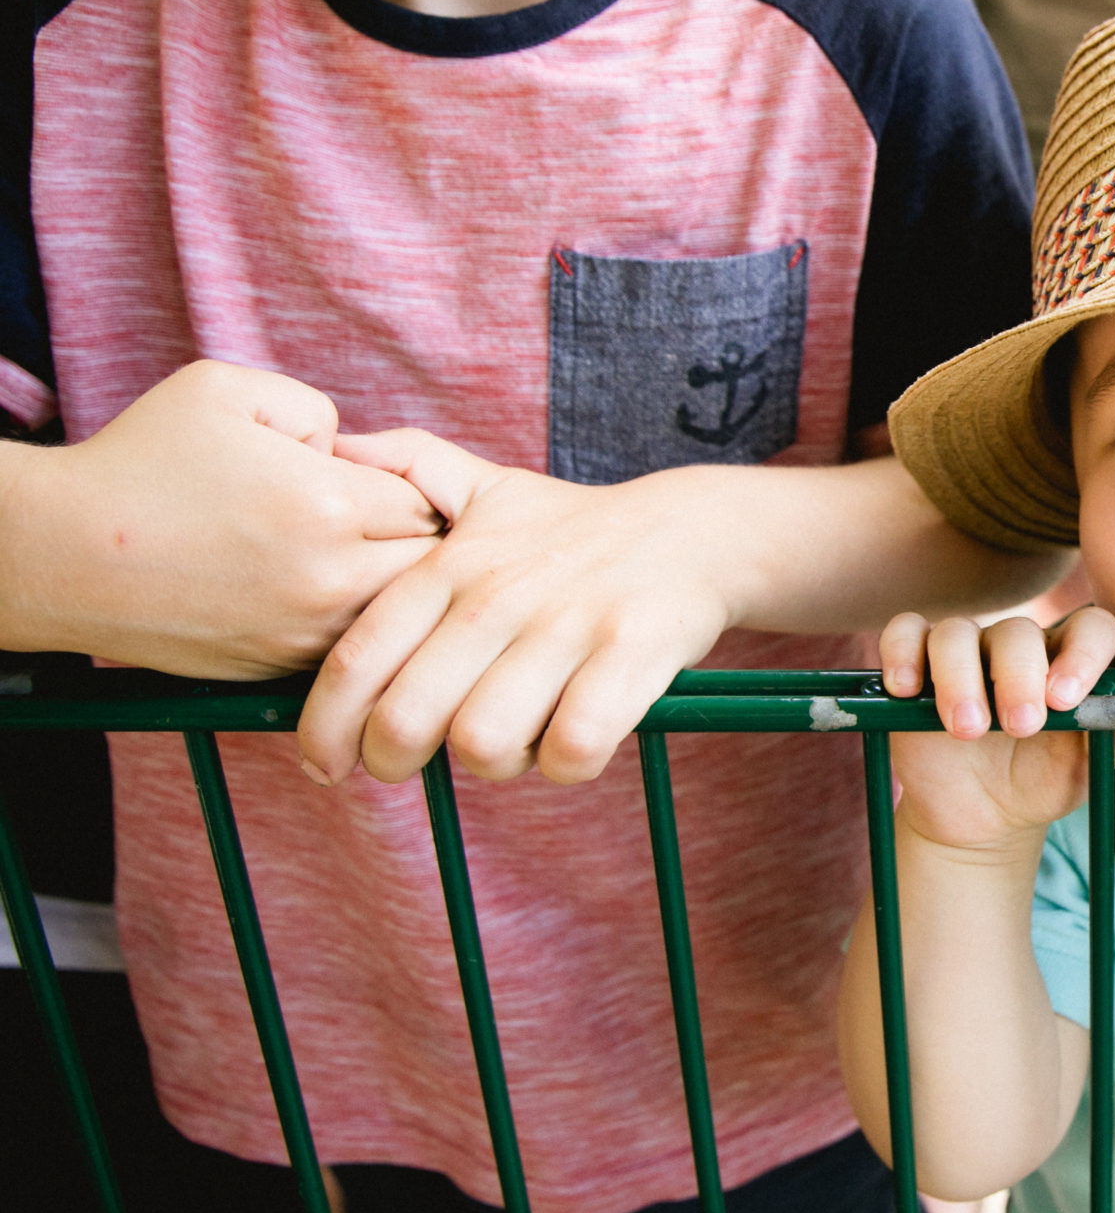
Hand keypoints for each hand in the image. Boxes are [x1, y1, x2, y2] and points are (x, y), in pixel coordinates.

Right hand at [0, 361, 440, 676]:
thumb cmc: (139, 461)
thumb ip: (315, 408)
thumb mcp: (226, 390)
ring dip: (391, 588)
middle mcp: (328, 577)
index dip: (406, 484)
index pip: (425, 499)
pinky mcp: (277, 667)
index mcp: (328, 504)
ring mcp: (304, 632)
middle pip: (431, 566)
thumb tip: (354, 451)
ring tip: (355, 554)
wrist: (59, 553)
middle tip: (383, 520)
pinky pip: (349, 647)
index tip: (375, 479)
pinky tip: (314, 590)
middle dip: (419, 540)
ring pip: (397, 616)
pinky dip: (350, 623)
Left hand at [299, 430, 747, 785]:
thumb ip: (405, 464)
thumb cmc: (571, 528)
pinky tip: (570, 743)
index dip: (324, 728)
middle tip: (413, 763)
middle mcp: (499, 594)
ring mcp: (567, 625)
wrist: (692, 531)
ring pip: (485, 745)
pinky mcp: (631, 655)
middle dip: (395, 762)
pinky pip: (572, 749)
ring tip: (511, 740)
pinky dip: (564, 764)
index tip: (324, 763)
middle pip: (407, 722)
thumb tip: (331, 448)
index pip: (356, 660)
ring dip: (493, 762)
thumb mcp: (486, 485)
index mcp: (450, 566)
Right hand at [877, 607, 1114, 853]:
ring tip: (971, 730)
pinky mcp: (916, 664)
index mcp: (1069, 658)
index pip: (1090, 627)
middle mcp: (1019, 646)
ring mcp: (965, 651)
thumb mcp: (1091, 763)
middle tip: (1023, 726)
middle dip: (1020, 677)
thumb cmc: (1043, 781)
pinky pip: (905, 632)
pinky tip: (907, 689)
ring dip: (961, 678)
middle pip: (1020, 631)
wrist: (985, 819)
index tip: (1069, 700)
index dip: (1083, 656)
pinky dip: (902, 652)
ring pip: (957, 632)